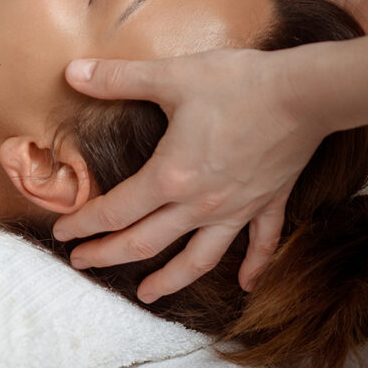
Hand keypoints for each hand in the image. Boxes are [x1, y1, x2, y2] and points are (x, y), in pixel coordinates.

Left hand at [52, 51, 328, 301]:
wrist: (305, 92)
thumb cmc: (238, 82)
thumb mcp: (170, 75)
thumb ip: (117, 78)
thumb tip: (72, 71)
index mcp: (170, 176)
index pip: (115, 211)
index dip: (83, 224)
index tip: (61, 234)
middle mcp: (200, 203)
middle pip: (144, 243)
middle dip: (108, 255)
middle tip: (82, 264)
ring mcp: (236, 208)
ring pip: (197, 258)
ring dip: (169, 280)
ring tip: (146, 295)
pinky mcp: (268, 202)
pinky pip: (260, 243)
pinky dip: (253, 266)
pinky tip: (247, 285)